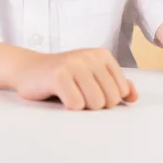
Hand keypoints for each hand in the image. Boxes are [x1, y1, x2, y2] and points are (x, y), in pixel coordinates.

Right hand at [12, 48, 138, 110]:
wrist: (28, 70)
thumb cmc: (63, 78)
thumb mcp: (91, 77)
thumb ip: (114, 84)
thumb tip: (134, 96)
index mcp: (102, 55)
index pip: (121, 92)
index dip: (106, 99)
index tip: (89, 90)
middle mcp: (90, 56)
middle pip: (110, 100)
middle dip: (94, 105)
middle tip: (77, 93)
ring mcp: (74, 64)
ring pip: (95, 103)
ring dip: (81, 106)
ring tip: (68, 94)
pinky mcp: (59, 75)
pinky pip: (76, 105)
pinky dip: (68, 106)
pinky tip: (59, 95)